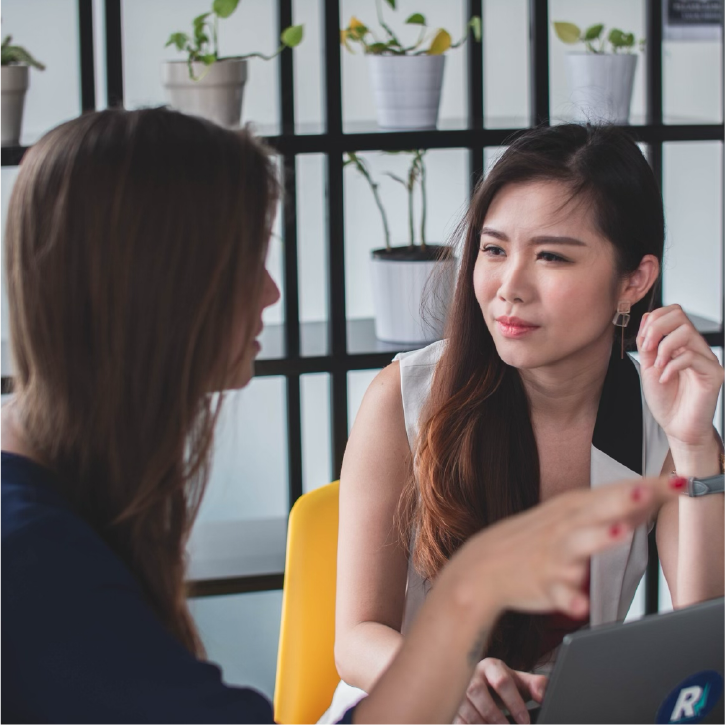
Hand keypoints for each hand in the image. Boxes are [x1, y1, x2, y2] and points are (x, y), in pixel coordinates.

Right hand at [449, 476, 680, 621]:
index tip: (680, 482)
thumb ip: (609, 509)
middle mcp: (564, 526)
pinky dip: (568, 598)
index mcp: (573, 508)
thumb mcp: (567, 515)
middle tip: (646, 492)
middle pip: (596, 510)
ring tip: (617, 533)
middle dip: (621, 500)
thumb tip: (651, 497)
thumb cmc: (532, 539)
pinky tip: (580, 604)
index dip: (648, 488)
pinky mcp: (543, 584)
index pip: (615, 492)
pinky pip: (557, 594)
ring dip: (597, 539)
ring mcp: (553, 555)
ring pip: (576, 546)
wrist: (484, 566)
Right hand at [453, 659, 545, 724]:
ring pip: (466, 707)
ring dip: (482, 723)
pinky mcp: (452, 703)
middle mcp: (472, 673)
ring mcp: (459, 688)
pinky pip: (456, 718)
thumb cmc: (503, 685)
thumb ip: (537, 685)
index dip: (515, 703)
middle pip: (478, 692)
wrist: (482, 684)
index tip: (524, 721)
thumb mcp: (520, 682)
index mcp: (491, 666)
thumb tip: (544, 695)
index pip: (502, 681)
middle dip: (495, 715)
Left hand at [636, 305, 724, 449]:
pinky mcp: (713, 373)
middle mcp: (696, 347)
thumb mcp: (648, 367)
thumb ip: (647, 344)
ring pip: (687, 331)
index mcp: (680, 343)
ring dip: (664, 347)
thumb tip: (647, 318)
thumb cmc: (665, 399)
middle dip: (657, 328)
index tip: (643, 342)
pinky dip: (672, 366)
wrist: (676, 426)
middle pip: (680, 314)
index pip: (672, 312)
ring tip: (657, 366)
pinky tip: (664, 379)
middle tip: (648, 349)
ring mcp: (706, 358)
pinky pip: (692, 356)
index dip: (654, 320)